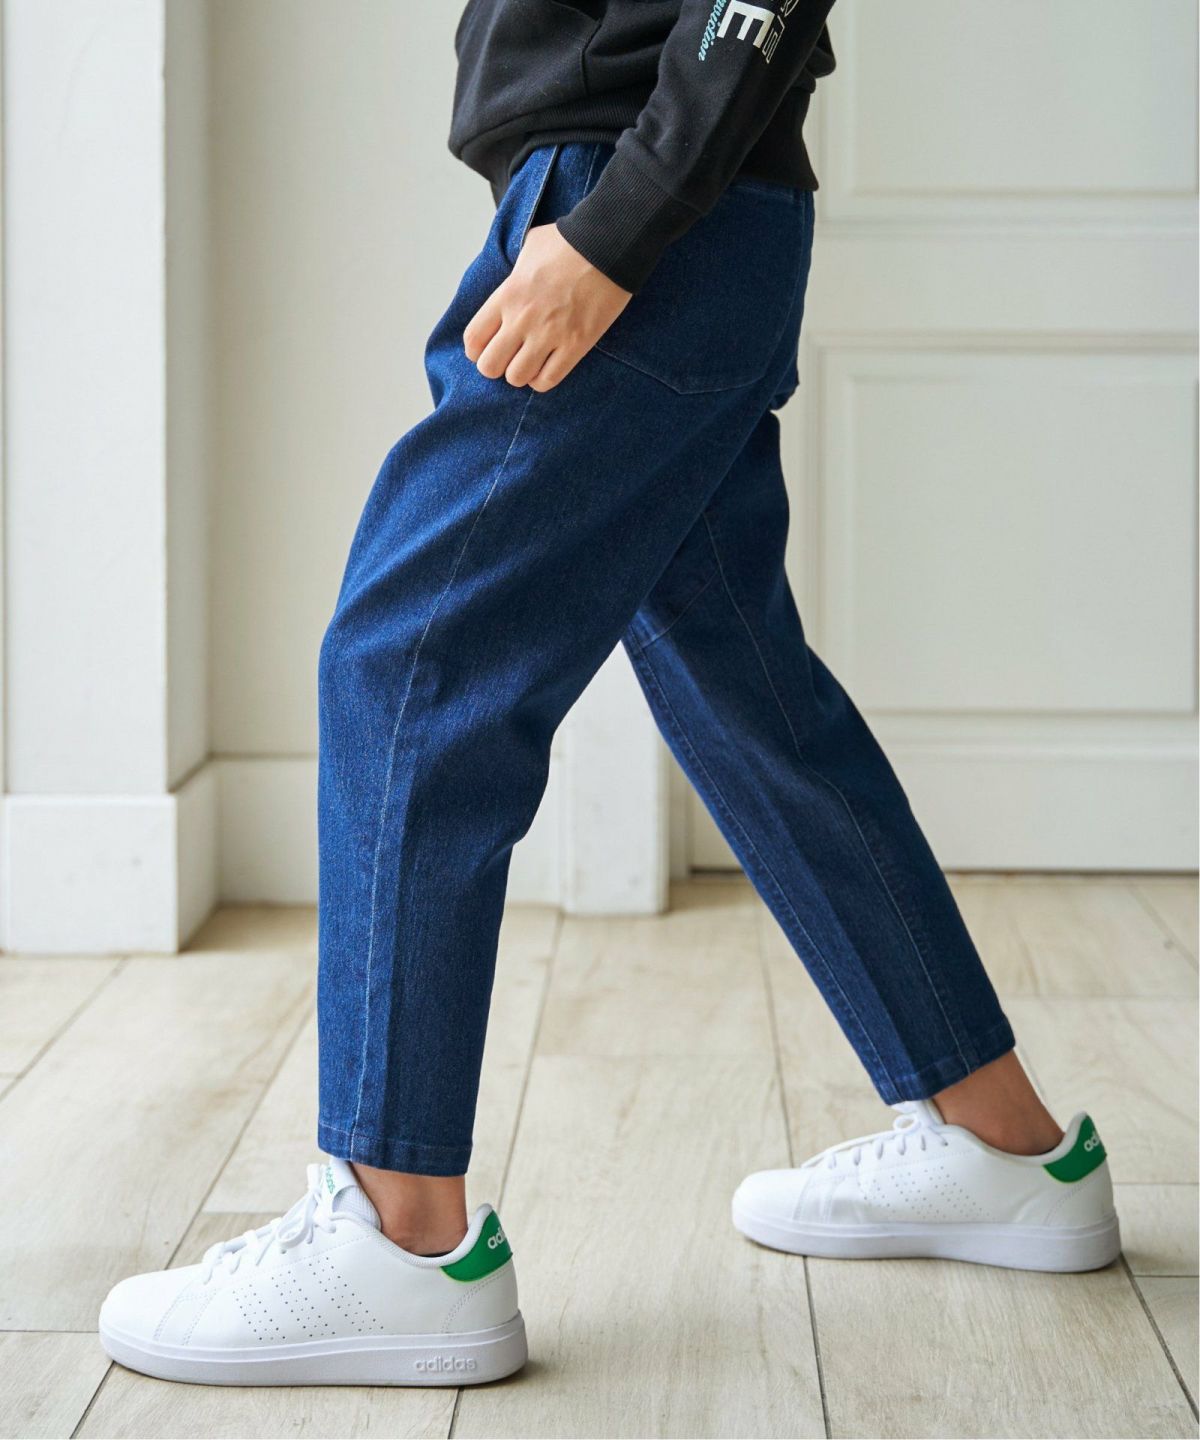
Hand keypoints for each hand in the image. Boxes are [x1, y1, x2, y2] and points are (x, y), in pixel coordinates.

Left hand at [463, 224, 631, 391]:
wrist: (607, 246)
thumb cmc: (568, 243)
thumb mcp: (528, 249)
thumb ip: (514, 273)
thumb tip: (512, 284)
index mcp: (507, 295)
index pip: (473, 339)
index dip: (476, 350)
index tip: (485, 348)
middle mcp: (523, 318)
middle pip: (490, 366)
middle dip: (495, 366)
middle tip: (507, 358)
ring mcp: (549, 334)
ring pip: (517, 377)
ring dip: (520, 374)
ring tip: (529, 363)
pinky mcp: (575, 345)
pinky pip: (548, 380)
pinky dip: (542, 380)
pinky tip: (546, 367)